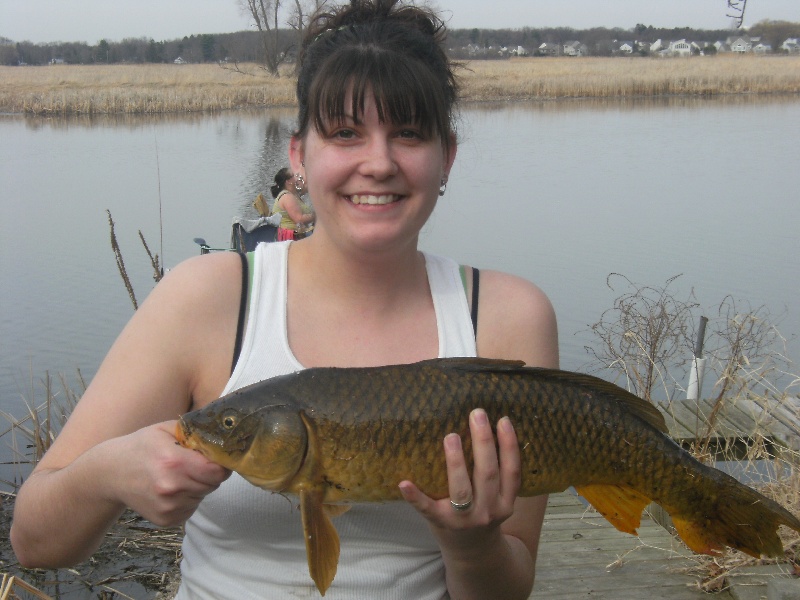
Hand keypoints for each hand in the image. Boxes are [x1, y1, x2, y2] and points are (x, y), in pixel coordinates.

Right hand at [109, 420, 230, 526]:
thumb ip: (197, 432)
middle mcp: (171, 488)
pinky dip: (188, 499)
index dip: (220, 464)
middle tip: (193, 464)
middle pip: (213, 485)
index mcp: (174, 462)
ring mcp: (168, 507)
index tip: (214, 458)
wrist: (111, 473)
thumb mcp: (167, 430)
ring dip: (198, 487)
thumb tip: (225, 435)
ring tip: (178, 475)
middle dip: (209, 474)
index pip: (217, 471)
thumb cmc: (142, 447)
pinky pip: (191, 509)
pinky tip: (172, 488)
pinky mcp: (165, 520)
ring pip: (203, 496)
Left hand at [398, 409, 520, 548]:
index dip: (509, 445)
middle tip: (477, 414)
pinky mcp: (440, 523)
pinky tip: (404, 482)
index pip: (511, 470)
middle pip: (487, 473)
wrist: (472, 554)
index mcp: (505, 501)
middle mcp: (488, 511)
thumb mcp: (499, 498)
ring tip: (451, 436)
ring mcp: (464, 520)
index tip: (503, 419)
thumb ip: (497, 473)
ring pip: (461, 490)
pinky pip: (427, 509)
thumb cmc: (483, 514)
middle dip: (483, 442)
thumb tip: (487, 427)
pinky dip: (415, 496)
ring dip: (456, 462)